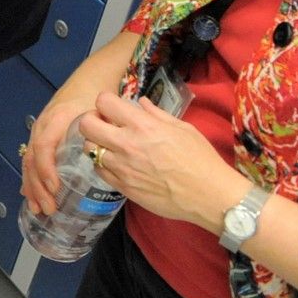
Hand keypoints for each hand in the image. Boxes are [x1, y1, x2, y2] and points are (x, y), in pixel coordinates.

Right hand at [21, 91, 98, 215]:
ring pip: (28, 161)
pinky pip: (31, 158)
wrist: (89, 78)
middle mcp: (43, 126)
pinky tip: (30, 194)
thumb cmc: (96, 97)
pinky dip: (30, 178)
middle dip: (37, 186)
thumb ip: (102, 130)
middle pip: (32, 158)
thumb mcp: (101, 111)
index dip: (47, 168)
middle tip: (49, 208)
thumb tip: (108, 160)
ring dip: (31, 186)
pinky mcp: (41, 135)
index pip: (44, 146)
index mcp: (57, 120)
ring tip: (38, 208)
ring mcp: (39, 131)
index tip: (55, 188)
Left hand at [78, 94, 247, 228]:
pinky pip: (98, 170)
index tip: (114, 109)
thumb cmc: (201, 159)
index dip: (106, 102)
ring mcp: (122, 167)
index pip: (104, 102)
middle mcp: (126, 144)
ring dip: (97, 144)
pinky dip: (103, 164)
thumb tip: (140, 103)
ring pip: (89, 149)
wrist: (210, 196)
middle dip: (93, 120)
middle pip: (86, 124)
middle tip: (105, 125)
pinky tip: (117, 164)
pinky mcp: (123, 187)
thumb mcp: (183, 128)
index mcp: (142, 126)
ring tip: (112, 146)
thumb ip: (156, 114)